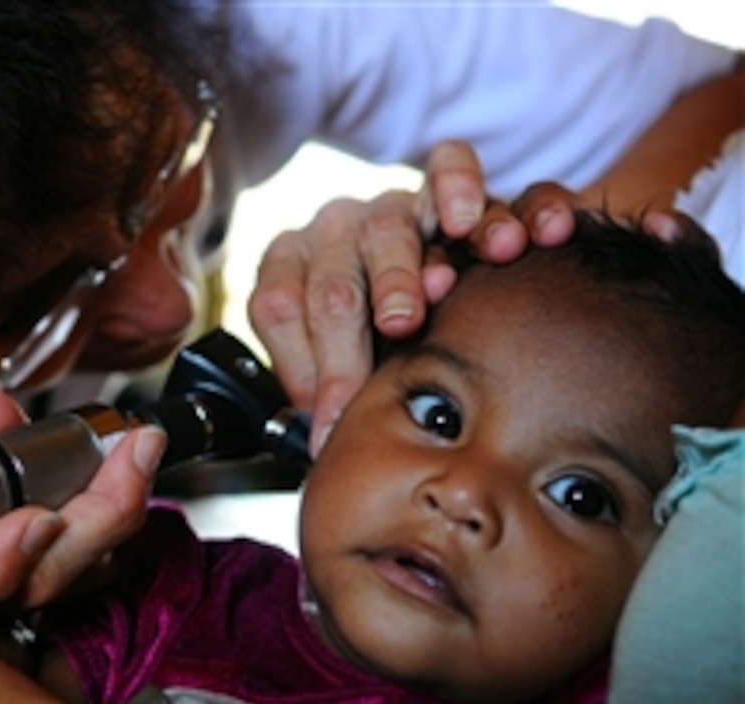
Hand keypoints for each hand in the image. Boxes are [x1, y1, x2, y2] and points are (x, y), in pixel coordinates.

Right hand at [0, 387, 163, 633]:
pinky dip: (118, 514)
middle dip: (90, 524)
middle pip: (33, 585)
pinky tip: (132, 467)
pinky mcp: (48, 571)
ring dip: (115, 515)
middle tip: (126, 461)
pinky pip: (94, 560)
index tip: (36, 519)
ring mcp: (8, 592)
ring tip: (136, 453)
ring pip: (75, 576)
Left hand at [250, 140, 542, 454]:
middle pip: (335, 283)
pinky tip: (511, 234)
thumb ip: (328, 388)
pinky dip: (472, 194)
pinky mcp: (443, 183)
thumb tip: (325, 443)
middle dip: (355, 335)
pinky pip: (452, 170)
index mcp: (291, 270)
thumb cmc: (383, 327)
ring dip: (409, 269)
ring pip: (388, 230)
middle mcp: (333, 233)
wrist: (442, 259)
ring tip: (440, 290)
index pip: (282, 312)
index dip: (309, 372)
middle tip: (385, 358)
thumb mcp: (342, 357)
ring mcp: (386, 205)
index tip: (334, 423)